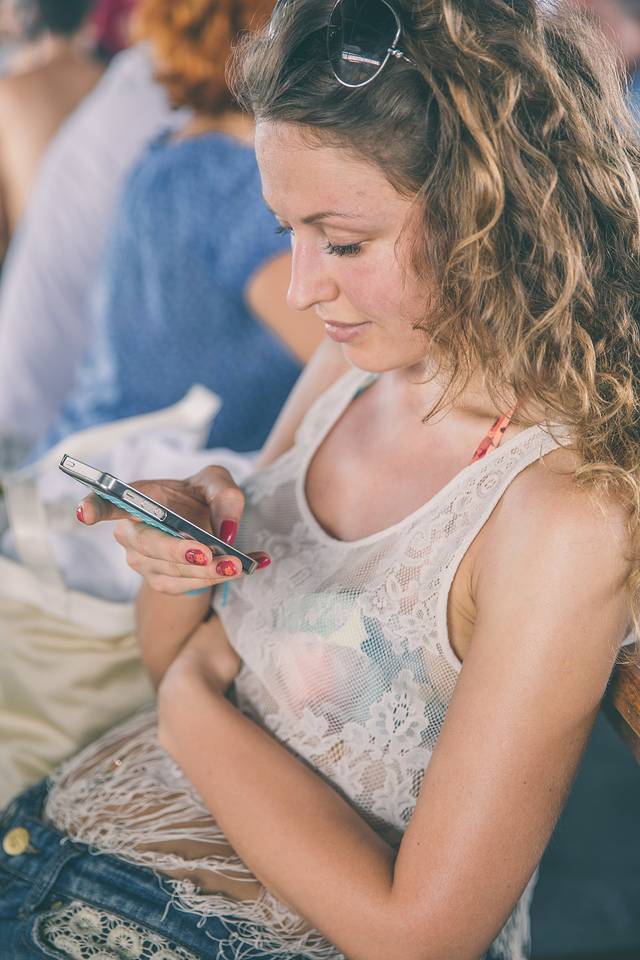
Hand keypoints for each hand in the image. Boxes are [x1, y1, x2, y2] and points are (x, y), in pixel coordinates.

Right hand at [76, 467, 270, 593]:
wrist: (208, 527)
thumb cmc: (203, 498)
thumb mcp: (217, 482)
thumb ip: (225, 494)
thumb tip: (226, 531)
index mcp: (137, 500)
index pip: (107, 502)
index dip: (94, 507)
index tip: (85, 513)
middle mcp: (132, 532)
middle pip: (147, 546)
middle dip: (178, 553)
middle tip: (209, 554)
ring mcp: (143, 562)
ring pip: (170, 573)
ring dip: (206, 572)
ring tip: (239, 564)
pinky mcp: (162, 582)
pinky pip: (187, 587)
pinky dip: (219, 580)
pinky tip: (252, 565)